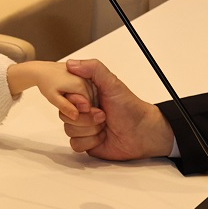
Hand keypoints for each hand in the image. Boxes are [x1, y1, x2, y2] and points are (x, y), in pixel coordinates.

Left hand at [8, 60, 97, 116]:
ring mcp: (85, 76)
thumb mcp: (53, 98)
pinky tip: (73, 95)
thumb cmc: (46, 83)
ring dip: (84, 100)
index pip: (89, 105)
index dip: (82, 111)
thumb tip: (76, 116)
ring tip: (69, 98)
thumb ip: (65, 107)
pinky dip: (84, 94)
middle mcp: (85, 79)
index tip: (71, 110)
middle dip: (83, 105)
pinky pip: (89, 88)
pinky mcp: (84, 74)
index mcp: (80, 85)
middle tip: (68, 105)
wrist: (42, 70)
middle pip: (92, 99)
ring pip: (92, 94)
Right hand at [59, 58, 176, 160]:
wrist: (142, 134)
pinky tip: (102, 137)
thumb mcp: (113, 84)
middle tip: (102, 115)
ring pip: (69, 130)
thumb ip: (94, 69)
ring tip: (104, 126)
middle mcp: (84, 109)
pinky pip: (76, 144)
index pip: (65, 96)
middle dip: (86, 118)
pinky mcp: (87, 142)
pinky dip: (90, 142)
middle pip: (65, 115)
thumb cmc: (130, 108)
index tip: (88, 104)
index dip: (75, 102)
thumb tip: (72, 64)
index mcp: (86, 94)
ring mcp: (84, 126)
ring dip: (90, 130)